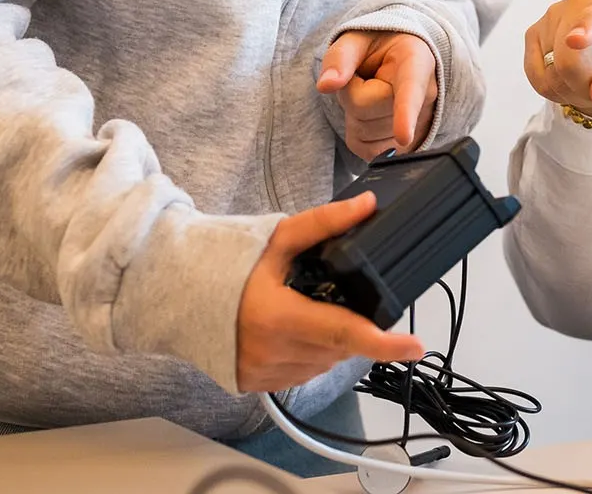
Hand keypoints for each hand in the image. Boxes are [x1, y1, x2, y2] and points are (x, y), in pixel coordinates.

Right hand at [235, 192, 427, 392]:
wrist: (178, 294)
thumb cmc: (227, 263)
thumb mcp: (276, 239)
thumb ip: (323, 224)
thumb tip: (367, 206)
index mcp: (278, 317)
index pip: (343, 334)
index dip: (383, 344)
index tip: (414, 347)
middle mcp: (271, 352)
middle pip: (338, 349)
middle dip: (349, 328)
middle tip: (334, 301)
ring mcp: (262, 374)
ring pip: (322, 365)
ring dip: (328, 344)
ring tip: (306, 312)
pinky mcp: (254, 385)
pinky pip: (300, 374)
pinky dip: (307, 355)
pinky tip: (292, 332)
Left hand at [318, 30, 437, 160]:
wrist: (398, 59)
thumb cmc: (378, 47)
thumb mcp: (357, 39)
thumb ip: (341, 57)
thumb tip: (325, 85)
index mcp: (415, 61)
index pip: (410, 90)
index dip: (405, 114)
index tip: (404, 137)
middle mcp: (426, 95)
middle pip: (365, 108)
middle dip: (350, 93)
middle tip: (364, 77)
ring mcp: (421, 124)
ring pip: (365, 133)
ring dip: (355, 115)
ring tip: (371, 93)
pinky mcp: (408, 146)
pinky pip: (368, 151)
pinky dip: (359, 134)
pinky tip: (371, 114)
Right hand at [522, 0, 591, 124]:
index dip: (586, 27)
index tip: (576, 41)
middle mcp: (578, 3)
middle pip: (570, 62)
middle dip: (590, 86)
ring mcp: (552, 17)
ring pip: (552, 75)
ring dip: (578, 91)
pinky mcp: (534, 35)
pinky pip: (539, 80)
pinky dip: (560, 91)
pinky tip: (578, 79)